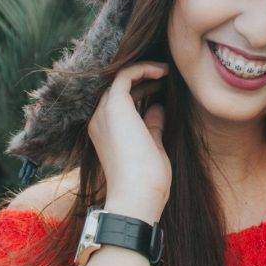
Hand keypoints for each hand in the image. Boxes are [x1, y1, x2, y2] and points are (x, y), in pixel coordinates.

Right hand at [88, 61, 171, 213]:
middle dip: (142, 79)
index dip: (141, 90)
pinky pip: (125, 75)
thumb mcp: (152, 147)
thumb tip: (157, 107)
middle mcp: (99, 120)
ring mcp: (103, 112)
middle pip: (119, 88)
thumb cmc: (147, 181)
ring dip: (143, 71)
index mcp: (105, 132)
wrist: (137, 196)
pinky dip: (143, 69)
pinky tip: (162, 71)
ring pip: (120, 78)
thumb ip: (152, 126)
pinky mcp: (114, 105)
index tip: (163, 87)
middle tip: (166, 75)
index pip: (121, 102)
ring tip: (165, 70)